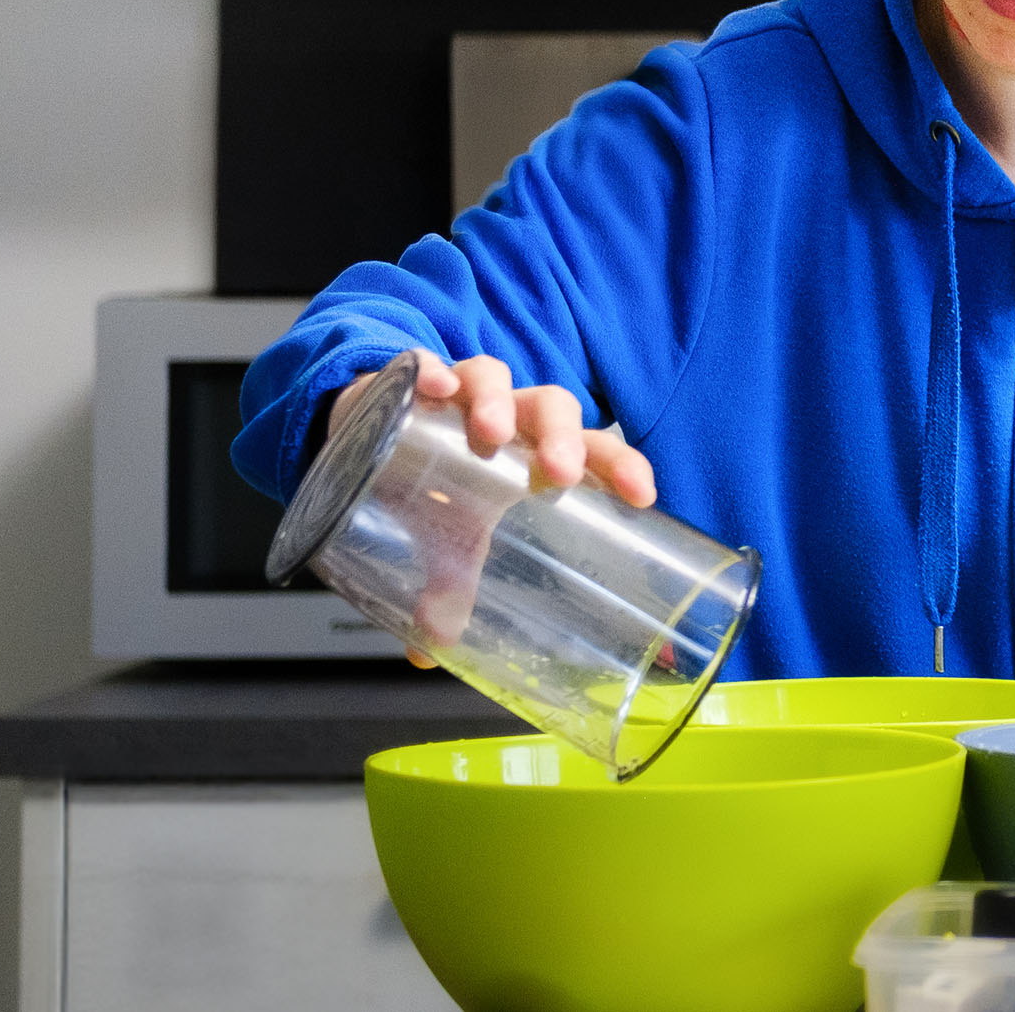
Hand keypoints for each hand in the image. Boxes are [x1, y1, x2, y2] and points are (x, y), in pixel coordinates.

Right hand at [330, 353, 657, 666]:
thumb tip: (432, 651)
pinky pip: (425, 363)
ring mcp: (463, 391)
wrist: (372, 431)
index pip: (594, 450)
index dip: (621, 466)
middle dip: (561, 437)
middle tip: (558, 473)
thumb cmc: (439, 480)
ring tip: (489, 430)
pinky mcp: (411, 378)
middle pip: (553, 409)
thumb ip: (451, 582)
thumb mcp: (449, 533)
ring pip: (495, 378)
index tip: (642, 495)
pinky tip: (432, 386)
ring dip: (497, 399)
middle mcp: (511, 414)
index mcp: (538, 449)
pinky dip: (431, 369)